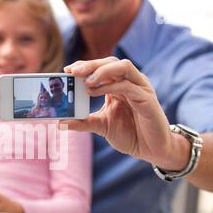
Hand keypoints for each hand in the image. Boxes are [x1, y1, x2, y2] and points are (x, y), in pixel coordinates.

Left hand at [61, 57, 189, 170]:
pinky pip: (128, 86)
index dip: (85, 66)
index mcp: (118, 86)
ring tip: (85, 81)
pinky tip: (96, 92)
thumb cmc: (130, 134)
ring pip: (122, 67)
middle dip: (90, 64)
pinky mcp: (147, 98)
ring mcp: (140, 88)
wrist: (151, 149)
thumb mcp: (101, 126)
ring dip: (102, 71)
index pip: (101, 68)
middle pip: (110, 63)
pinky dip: (110, 86)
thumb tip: (61, 122)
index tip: (67, 70)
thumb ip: (83, 122)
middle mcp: (130, 83)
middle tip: (73, 71)